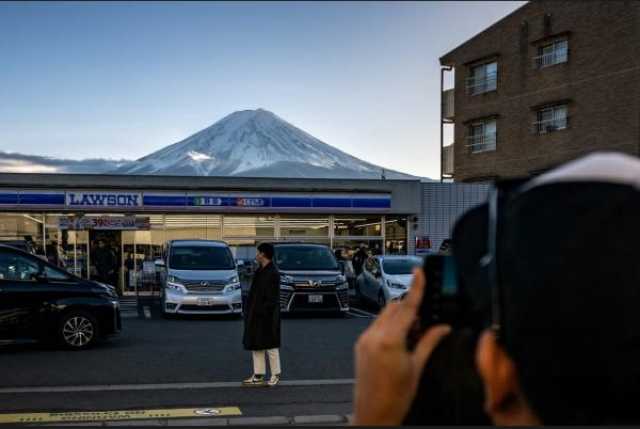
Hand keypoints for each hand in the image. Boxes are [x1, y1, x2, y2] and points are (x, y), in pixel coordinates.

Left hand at [352, 268, 450, 425]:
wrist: (373, 415)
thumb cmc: (394, 398)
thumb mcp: (417, 367)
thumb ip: (430, 342)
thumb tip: (443, 328)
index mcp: (390, 340)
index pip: (407, 306)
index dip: (415, 287)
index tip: (418, 271)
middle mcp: (373, 336)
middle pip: (394, 308)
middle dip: (410, 309)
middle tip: (425, 322)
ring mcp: (364, 340)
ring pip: (384, 316)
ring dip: (399, 318)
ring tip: (412, 337)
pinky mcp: (360, 346)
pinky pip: (376, 327)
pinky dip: (389, 327)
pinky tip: (399, 342)